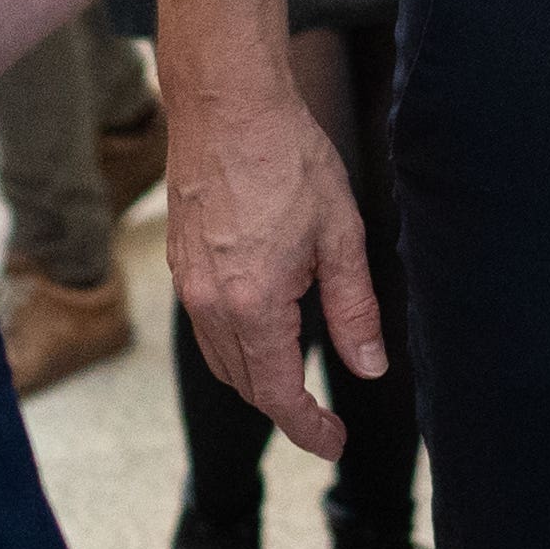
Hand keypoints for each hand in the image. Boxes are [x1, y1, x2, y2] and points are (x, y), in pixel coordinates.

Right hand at [161, 39, 376, 461]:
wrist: (226, 105)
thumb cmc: (288, 159)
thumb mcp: (341, 236)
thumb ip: (355, 309)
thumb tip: (369, 368)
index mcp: (253, 304)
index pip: (277, 392)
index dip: (307, 428)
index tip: (334, 443)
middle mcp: (210, 304)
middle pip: (244, 384)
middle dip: (284, 410)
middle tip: (325, 425)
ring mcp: (187, 284)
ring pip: (221, 359)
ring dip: (257, 382)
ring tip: (298, 387)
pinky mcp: (180, 263)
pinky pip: (206, 328)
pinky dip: (235, 348)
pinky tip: (265, 335)